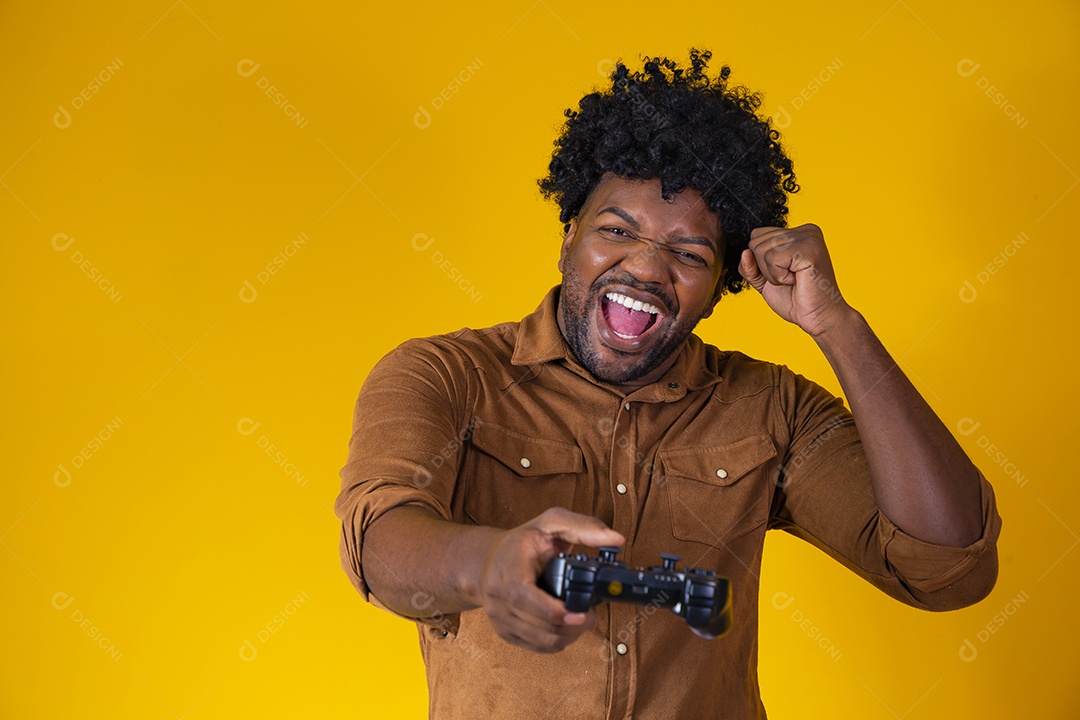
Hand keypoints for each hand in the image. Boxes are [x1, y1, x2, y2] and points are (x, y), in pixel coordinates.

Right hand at [478, 507, 623, 652]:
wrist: (488, 559)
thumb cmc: (522, 541)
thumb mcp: (551, 523)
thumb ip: (583, 527)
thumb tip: (615, 539)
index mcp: (508, 567)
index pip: (524, 596)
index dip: (554, 610)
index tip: (580, 613)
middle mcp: (498, 595)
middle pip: (538, 624)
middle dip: (571, 625)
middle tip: (591, 616)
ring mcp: (499, 616)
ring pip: (539, 640)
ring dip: (567, 635)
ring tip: (582, 621)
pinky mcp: (505, 631)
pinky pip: (536, 647)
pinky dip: (556, 642)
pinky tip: (567, 628)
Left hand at [738, 224, 851, 336]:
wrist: (818, 318)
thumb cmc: (796, 300)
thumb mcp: (764, 280)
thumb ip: (750, 266)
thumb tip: (744, 252)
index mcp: (797, 232)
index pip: (757, 235)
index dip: (761, 262)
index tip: (785, 273)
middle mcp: (805, 230)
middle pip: (756, 242)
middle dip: (765, 269)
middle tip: (790, 279)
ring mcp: (808, 237)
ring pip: (761, 250)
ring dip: (773, 274)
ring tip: (794, 280)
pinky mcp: (809, 248)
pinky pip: (772, 258)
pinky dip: (779, 276)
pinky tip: (797, 280)